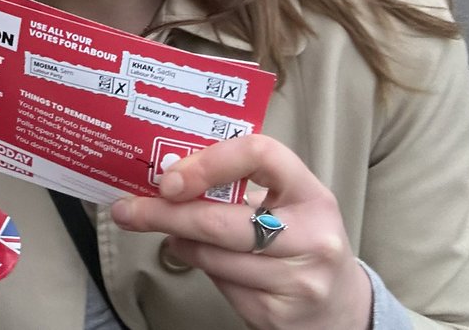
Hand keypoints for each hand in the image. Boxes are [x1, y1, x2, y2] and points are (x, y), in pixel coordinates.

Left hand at [110, 134, 371, 329]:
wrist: (340, 307)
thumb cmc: (299, 238)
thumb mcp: (286, 204)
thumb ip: (240, 184)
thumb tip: (166, 174)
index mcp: (312, 194)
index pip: (260, 154)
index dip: (208, 162)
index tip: (169, 177)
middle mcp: (312, 237)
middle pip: (221, 220)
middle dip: (166, 213)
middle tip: (128, 209)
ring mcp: (297, 280)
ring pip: (213, 255)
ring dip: (178, 241)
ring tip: (169, 232)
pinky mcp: (277, 313)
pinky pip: (220, 284)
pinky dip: (199, 266)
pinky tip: (197, 257)